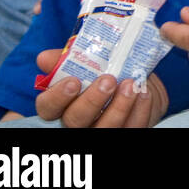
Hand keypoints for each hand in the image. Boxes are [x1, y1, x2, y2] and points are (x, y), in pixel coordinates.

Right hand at [32, 49, 166, 126]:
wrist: (141, 81)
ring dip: (119, 107)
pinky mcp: (126, 131)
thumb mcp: (91, 60)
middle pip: (75, 121)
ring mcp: (102, 129)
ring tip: (131, 85)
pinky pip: (132, 127)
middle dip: (91, 101)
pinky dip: (139, 110)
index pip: (47, 107)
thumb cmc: (108, 70)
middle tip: (108, 80)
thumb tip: (44, 58)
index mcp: (63, 104)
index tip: (73, 81)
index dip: (57, 97)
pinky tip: (144, 94)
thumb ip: (69, 57)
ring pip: (104, 129)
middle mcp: (78, 122)